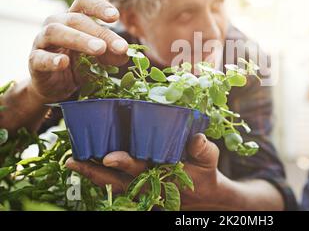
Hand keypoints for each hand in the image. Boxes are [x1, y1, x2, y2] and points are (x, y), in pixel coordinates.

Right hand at [28, 0, 128, 102]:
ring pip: (55, 32)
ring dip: (79, 39)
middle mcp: (57, 23)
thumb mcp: (100, 58)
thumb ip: (113, 53)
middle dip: (100, 32)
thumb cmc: (80, 65)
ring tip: (99, 48)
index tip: (115, 17)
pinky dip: (52, 60)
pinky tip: (64, 63)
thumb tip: (125, 52)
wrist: (57, 86)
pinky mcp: (34, 60)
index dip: (99, 5)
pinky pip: (39, 57)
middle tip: (120, 46)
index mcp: (74, 18)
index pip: (84, 2)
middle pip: (76, 19)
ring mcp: (42, 41)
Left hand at [65, 134, 231, 209]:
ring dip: (91, 175)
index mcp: (163, 176)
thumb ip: (203, 149)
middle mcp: (147, 186)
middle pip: (116, 181)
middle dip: (95, 172)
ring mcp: (140, 191)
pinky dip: (98, 177)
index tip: (109, 156)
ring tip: (71, 163)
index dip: (125, 163)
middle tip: (74, 162)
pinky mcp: (136, 190)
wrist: (203, 196)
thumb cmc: (205, 173)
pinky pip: (114, 185)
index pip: (141, 169)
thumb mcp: (210, 160)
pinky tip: (83, 165)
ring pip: (111, 185)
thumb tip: (196, 138)